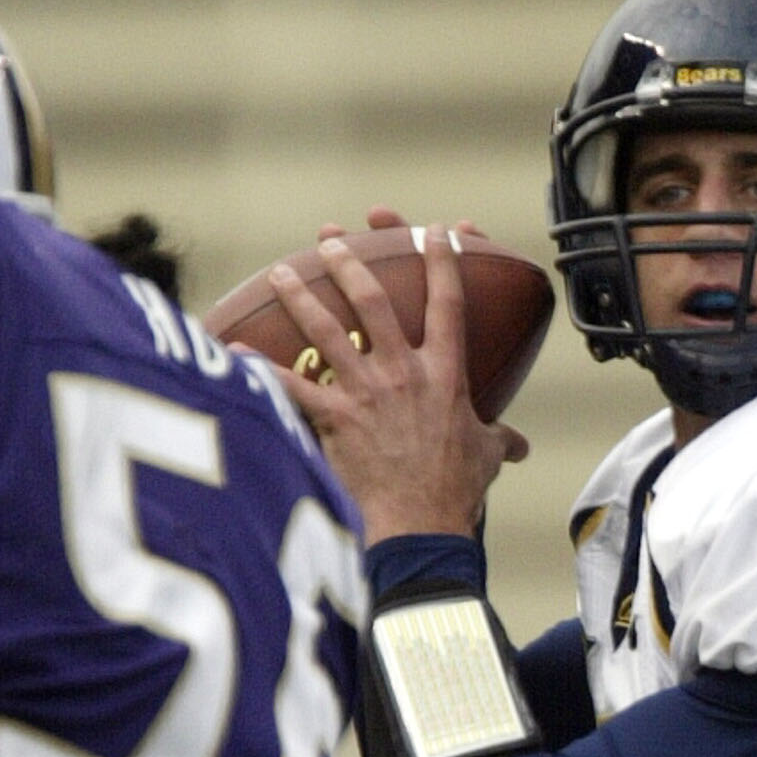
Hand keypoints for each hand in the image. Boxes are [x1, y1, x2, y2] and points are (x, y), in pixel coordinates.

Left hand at [265, 222, 527, 544]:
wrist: (423, 527)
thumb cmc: (457, 493)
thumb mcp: (487, 458)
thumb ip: (500, 441)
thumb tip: (519, 446)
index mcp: (445, 375)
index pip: (448, 303)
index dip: (443, 260)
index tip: (434, 229)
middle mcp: (404, 373)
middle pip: (373, 300)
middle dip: (349, 263)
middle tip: (330, 241)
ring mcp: (366, 392)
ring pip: (326, 329)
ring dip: (301, 296)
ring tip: (281, 273)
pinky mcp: (336, 418)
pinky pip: (291, 385)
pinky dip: (262, 368)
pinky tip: (237, 351)